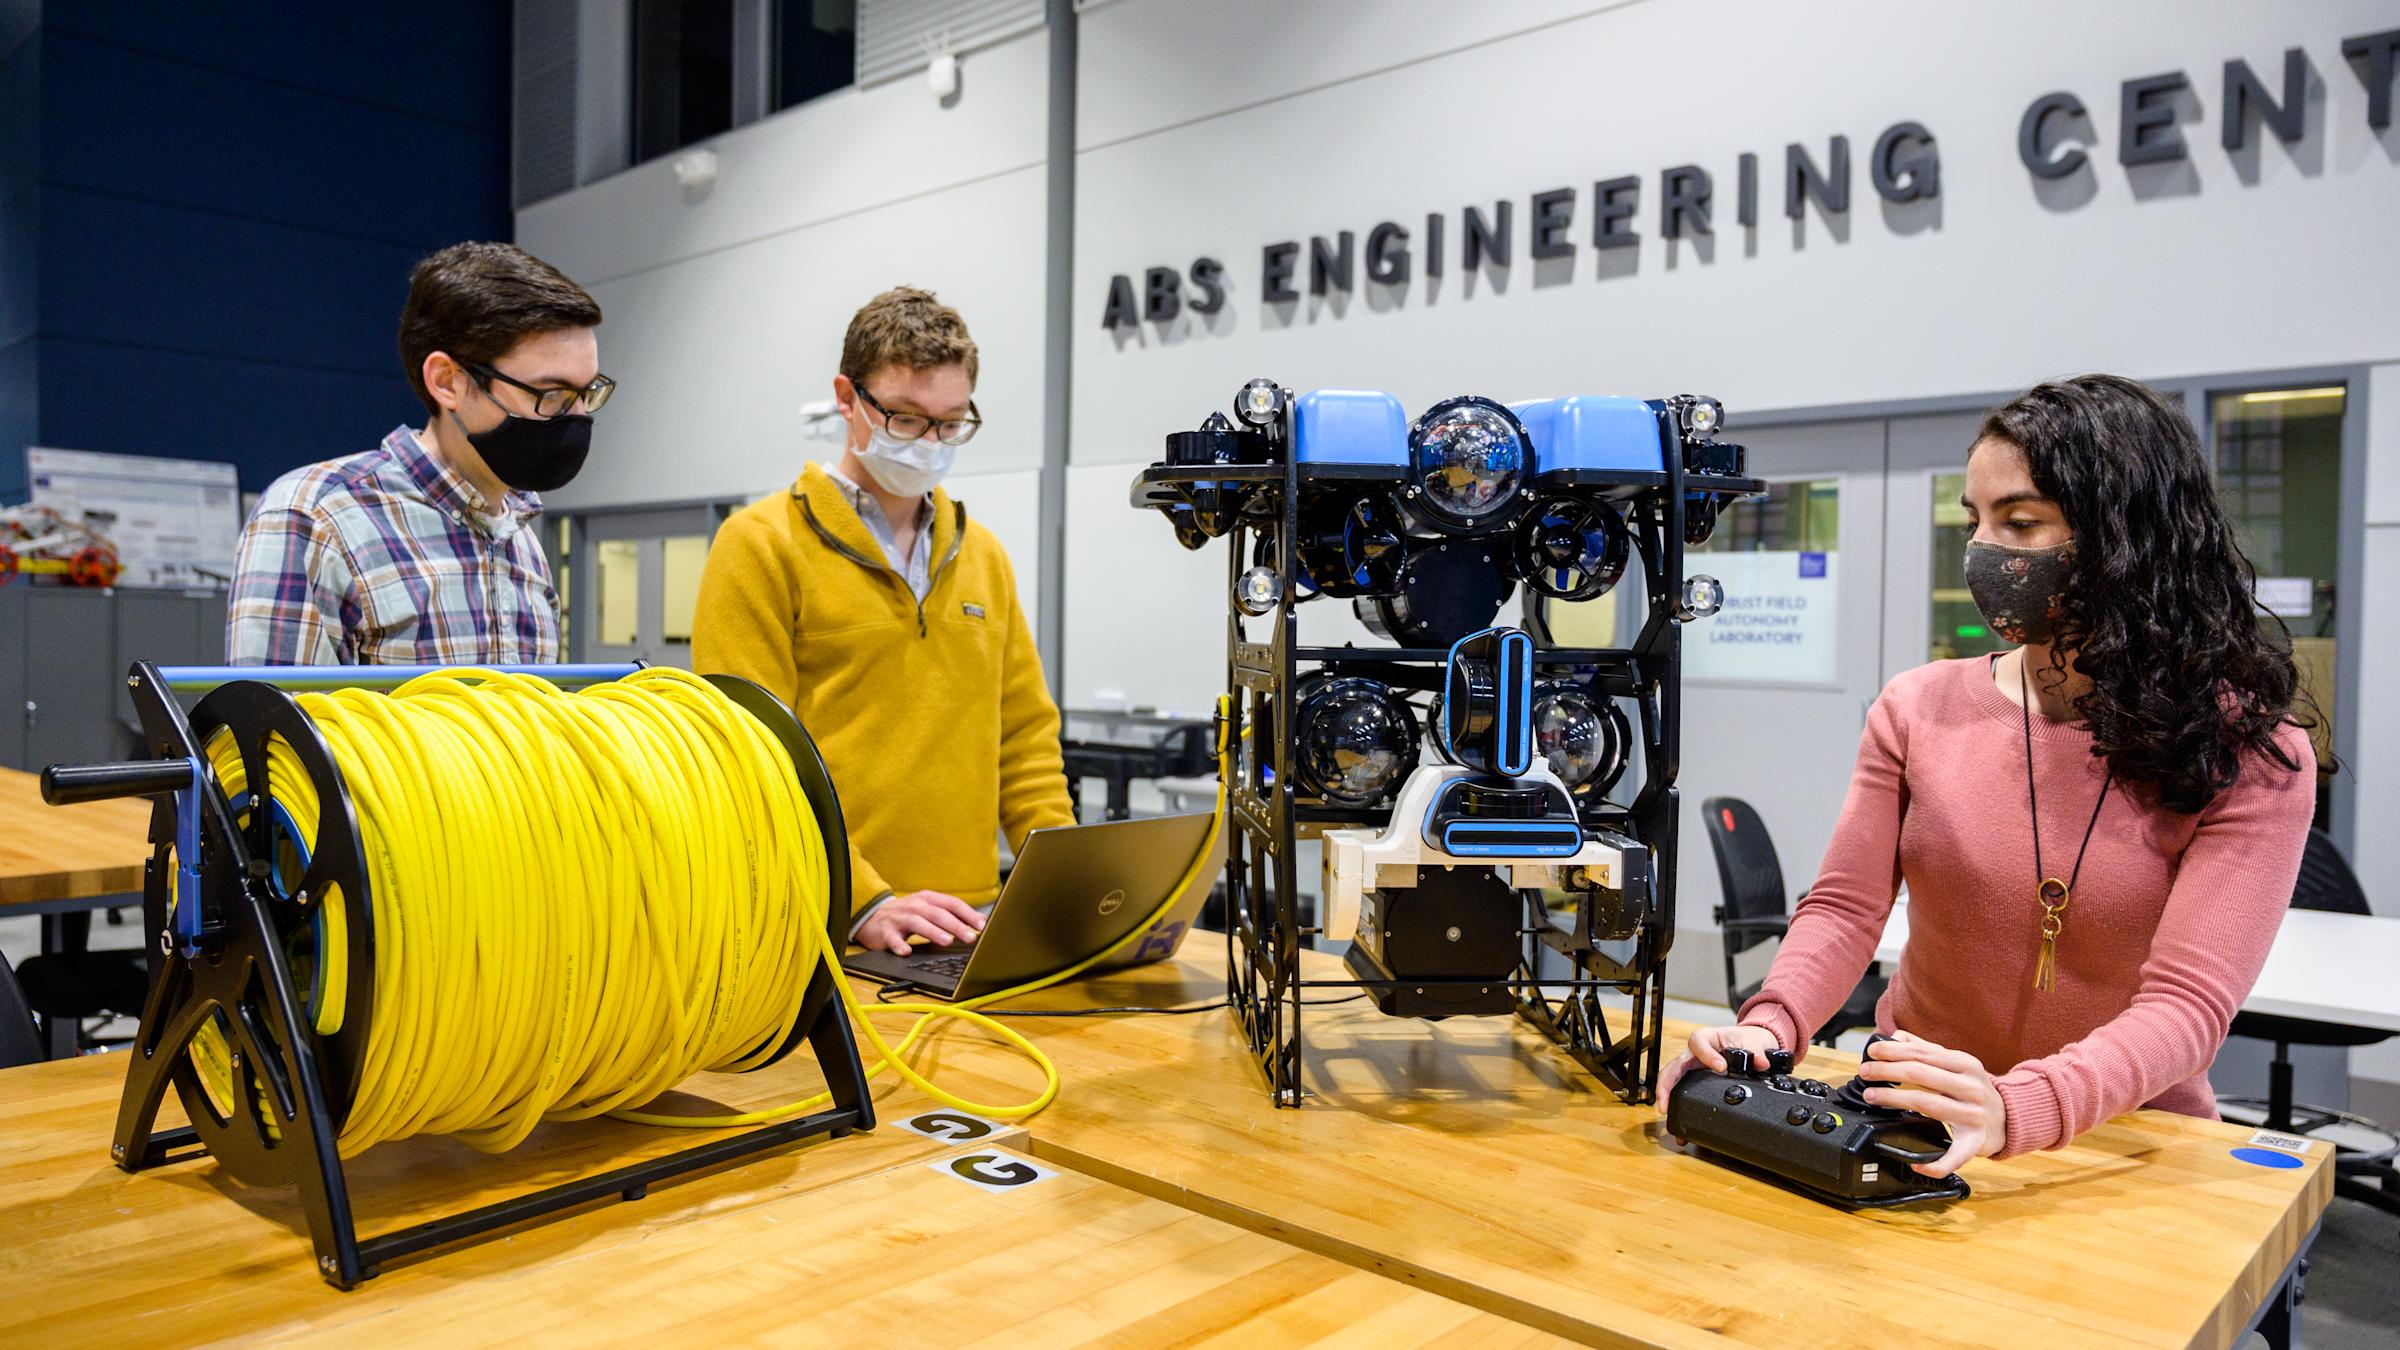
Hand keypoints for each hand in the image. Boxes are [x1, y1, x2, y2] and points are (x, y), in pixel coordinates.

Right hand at [856, 890, 984, 955]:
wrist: (873, 917)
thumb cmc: (908, 914)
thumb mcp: (929, 909)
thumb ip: (951, 914)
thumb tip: (979, 922)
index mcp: (928, 899)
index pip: (952, 904)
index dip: (967, 914)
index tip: (981, 926)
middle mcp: (915, 906)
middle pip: (938, 914)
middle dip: (955, 925)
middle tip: (970, 937)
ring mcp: (900, 918)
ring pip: (918, 923)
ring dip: (933, 932)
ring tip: (946, 941)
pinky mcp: (886, 931)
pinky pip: (892, 939)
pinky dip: (899, 945)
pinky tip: (906, 952)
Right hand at [1655, 1024, 1785, 1115]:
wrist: (1747, 1045)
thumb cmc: (1743, 1039)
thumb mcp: (1752, 1041)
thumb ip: (1756, 1052)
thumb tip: (1760, 1063)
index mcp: (1706, 1038)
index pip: (1698, 1042)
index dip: (1707, 1054)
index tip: (1721, 1067)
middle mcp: (1693, 1053)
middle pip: (1674, 1065)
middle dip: (1667, 1083)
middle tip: (1667, 1101)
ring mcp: (1691, 1067)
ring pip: (1672, 1077)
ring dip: (1666, 1094)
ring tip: (1666, 1111)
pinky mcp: (1694, 1079)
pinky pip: (1680, 1088)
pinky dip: (1675, 1102)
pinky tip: (1675, 1117)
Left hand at [1852, 1029, 2006, 1176]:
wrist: (2009, 1119)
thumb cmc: (1974, 1089)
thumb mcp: (1958, 1064)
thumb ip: (1927, 1049)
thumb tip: (1896, 1036)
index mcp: (1966, 1064)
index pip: (1923, 1054)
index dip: (1894, 1052)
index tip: (1871, 1053)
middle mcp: (1971, 1088)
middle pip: (1920, 1075)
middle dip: (1887, 1071)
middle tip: (1865, 1073)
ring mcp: (1974, 1115)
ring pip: (1926, 1104)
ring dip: (1893, 1099)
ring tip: (1872, 1096)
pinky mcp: (1975, 1142)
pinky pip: (1954, 1156)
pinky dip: (1934, 1164)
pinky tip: (1915, 1164)